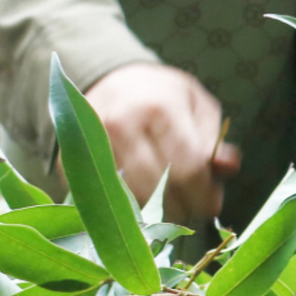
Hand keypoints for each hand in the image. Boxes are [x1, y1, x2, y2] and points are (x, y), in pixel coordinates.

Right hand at [86, 62, 238, 222]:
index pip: (185, 167)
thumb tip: (227, 168)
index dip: (203, 194)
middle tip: (194, 209)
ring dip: (154, 214)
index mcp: (158, 108)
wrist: (111, 81)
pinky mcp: (69, 164)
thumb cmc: (162, 96)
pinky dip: (125, 210)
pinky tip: (142, 204)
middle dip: (181, 207)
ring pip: (126, 200)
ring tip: (171, 207)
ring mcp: (89, 146)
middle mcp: (120, 126)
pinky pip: (101, 200)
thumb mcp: (197, 106)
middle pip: (155, 188)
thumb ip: (212, 140)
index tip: (214, 205)